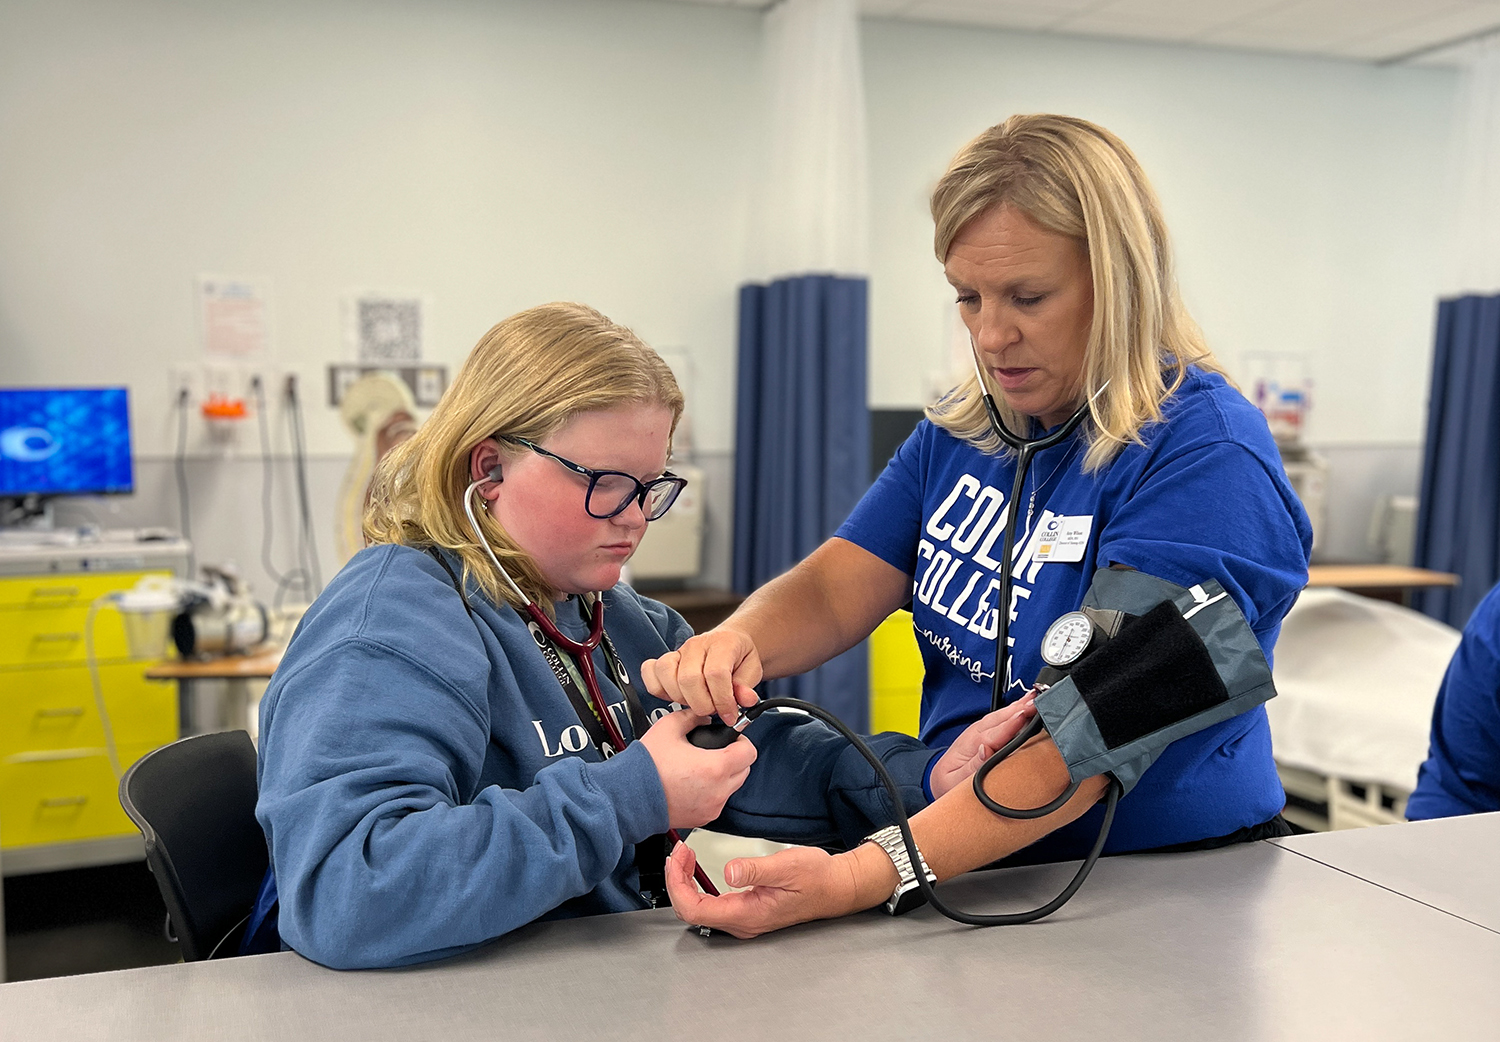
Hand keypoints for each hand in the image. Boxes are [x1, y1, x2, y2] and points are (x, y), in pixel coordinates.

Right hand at [638, 708, 756, 829]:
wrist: (629, 796)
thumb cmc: (646, 766)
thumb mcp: (669, 727)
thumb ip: (692, 716)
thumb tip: (704, 717)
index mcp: (715, 767)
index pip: (749, 752)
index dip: (741, 740)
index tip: (730, 738)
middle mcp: (718, 791)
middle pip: (744, 770)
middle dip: (734, 758)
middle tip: (715, 750)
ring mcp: (711, 807)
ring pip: (732, 787)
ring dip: (724, 775)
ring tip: (700, 766)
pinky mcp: (703, 818)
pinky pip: (718, 800)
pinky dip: (712, 791)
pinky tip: (693, 782)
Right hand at [639, 628, 761, 724]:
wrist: (729, 642)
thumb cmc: (739, 658)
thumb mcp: (753, 671)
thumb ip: (747, 686)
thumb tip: (745, 700)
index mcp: (722, 644)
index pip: (716, 674)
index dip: (722, 700)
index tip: (730, 715)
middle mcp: (696, 645)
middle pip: (688, 678)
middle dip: (702, 704)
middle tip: (713, 711)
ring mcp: (678, 651)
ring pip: (666, 674)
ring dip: (681, 698)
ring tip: (697, 704)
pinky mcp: (665, 660)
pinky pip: (650, 671)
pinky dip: (658, 689)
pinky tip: (675, 697)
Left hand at [664, 840, 892, 938]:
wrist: (836, 887)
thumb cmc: (817, 878)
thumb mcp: (786, 866)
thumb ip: (756, 870)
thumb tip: (729, 871)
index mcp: (748, 914)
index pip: (695, 910)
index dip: (678, 885)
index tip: (678, 859)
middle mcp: (742, 922)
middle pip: (691, 910)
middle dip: (677, 880)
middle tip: (678, 852)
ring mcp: (743, 919)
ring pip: (699, 908)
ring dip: (685, 882)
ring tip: (684, 857)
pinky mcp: (746, 911)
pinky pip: (710, 903)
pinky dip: (697, 884)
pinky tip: (697, 868)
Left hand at [927, 693, 1037, 799]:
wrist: (940, 778)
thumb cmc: (950, 781)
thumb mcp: (956, 781)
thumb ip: (972, 767)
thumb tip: (984, 750)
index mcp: (969, 745)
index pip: (993, 733)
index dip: (1010, 724)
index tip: (1024, 714)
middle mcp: (976, 733)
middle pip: (1000, 719)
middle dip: (1020, 709)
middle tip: (1039, 701)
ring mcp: (981, 730)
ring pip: (1002, 716)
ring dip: (1019, 706)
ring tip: (1037, 698)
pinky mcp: (987, 732)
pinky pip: (1003, 718)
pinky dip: (1016, 710)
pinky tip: (1027, 704)